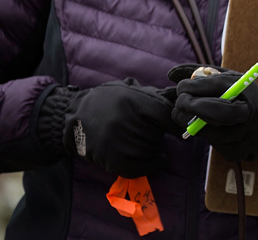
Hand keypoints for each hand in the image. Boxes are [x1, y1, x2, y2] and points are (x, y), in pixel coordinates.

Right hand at [37, 79, 178, 178]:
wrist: (73, 115)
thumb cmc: (109, 101)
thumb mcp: (129, 89)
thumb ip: (153, 96)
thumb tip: (181, 104)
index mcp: (130, 99)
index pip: (163, 114)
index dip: (176, 123)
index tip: (184, 128)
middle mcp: (122, 120)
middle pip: (157, 134)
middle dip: (160, 134)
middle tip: (154, 131)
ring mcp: (115, 141)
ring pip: (149, 151)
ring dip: (154, 149)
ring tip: (149, 142)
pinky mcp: (109, 159)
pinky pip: (137, 168)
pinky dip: (151, 166)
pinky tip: (158, 160)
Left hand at [171, 66, 257, 161]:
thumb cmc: (246, 98)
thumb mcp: (233, 81)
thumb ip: (205, 75)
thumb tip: (172, 74)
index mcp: (252, 93)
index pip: (221, 87)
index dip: (197, 87)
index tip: (181, 86)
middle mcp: (252, 116)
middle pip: (218, 113)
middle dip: (192, 106)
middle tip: (179, 101)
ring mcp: (246, 138)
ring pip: (210, 131)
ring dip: (191, 122)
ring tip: (184, 113)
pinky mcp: (237, 153)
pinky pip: (213, 143)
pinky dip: (204, 133)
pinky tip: (206, 126)